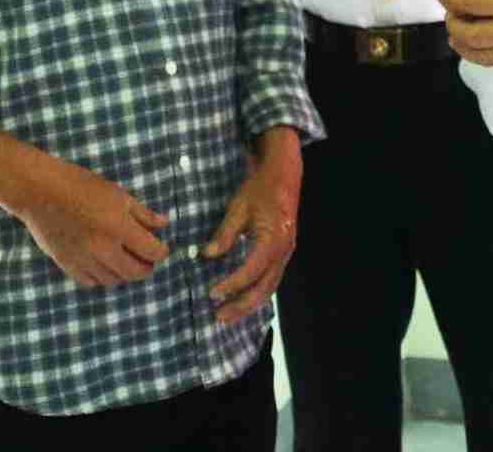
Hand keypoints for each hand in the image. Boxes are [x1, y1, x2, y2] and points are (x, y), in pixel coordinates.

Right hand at [14, 156, 169, 288]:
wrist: (40, 191)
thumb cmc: (81, 185)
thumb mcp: (118, 194)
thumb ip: (142, 213)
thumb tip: (163, 224)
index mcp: (120, 228)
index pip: (152, 252)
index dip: (161, 252)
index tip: (162, 248)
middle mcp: (104, 248)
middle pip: (135, 272)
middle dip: (146, 268)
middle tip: (148, 261)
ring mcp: (84, 259)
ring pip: (113, 280)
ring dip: (125, 274)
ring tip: (127, 262)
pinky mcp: (67, 264)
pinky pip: (90, 282)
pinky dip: (101, 278)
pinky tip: (104, 266)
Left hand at [204, 128, 301, 324]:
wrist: (284, 175)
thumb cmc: (260, 189)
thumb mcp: (238, 207)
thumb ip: (225, 233)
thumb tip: (207, 255)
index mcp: (272, 239)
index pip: (251, 271)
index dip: (232, 285)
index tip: (211, 294)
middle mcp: (283, 251)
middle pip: (264, 288)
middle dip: (241, 305)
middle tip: (218, 317)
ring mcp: (286, 253)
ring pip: (270, 288)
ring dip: (249, 304)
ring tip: (227, 315)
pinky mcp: (284, 252)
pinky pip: (272, 280)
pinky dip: (257, 293)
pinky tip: (242, 299)